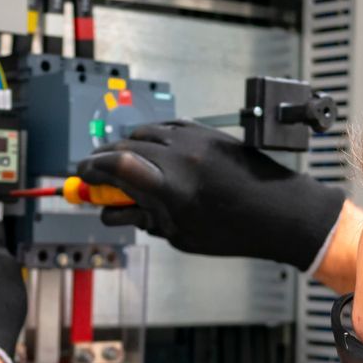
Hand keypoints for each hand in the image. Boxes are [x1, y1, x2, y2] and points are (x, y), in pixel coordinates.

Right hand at [76, 120, 345, 270]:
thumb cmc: (235, 232)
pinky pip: (167, 126)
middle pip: (123, 147)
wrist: (280, 211)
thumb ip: (143, 218)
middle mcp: (180, 158)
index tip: (82, 178)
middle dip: (103, 161)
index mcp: (172, 189)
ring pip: (143, 133)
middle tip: (95, 176)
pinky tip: (150, 152)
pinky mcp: (206, 132)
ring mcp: (194, 140)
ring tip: (123, 166)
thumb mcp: (181, 235)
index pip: (115, 166)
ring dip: (125, 147)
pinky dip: (151, 138)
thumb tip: (113, 210)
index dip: (91, 170)